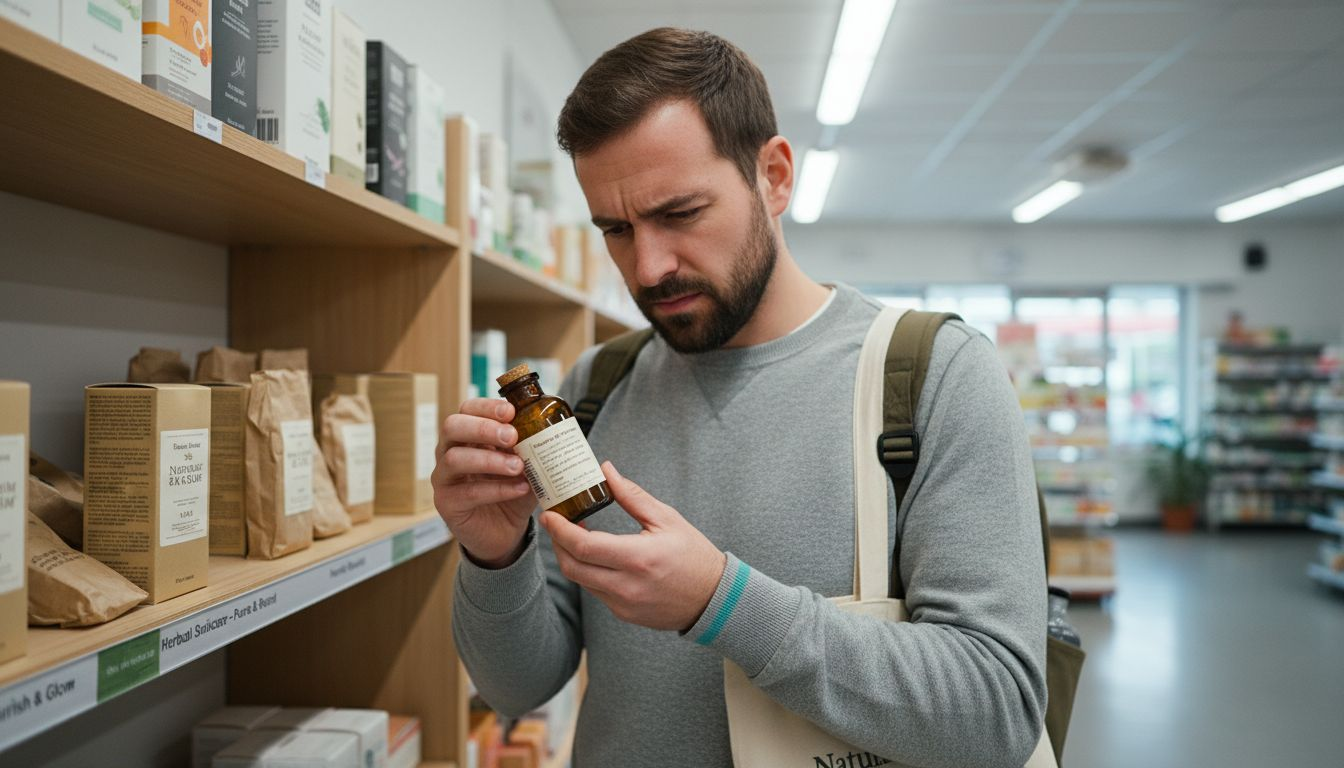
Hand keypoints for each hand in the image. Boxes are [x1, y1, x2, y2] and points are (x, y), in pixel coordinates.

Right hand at [432, 398, 535, 567]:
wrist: (505, 531)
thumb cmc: (512, 489)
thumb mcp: (526, 464)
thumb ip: (531, 448)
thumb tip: (547, 428)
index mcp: (467, 435)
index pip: (467, 409)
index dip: (487, 406)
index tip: (511, 411)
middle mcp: (449, 451)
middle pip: (452, 426)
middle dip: (483, 428)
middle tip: (513, 436)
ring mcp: (444, 477)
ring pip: (455, 459)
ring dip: (490, 460)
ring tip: (519, 466)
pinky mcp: (447, 503)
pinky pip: (467, 492)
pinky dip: (496, 489)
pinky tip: (519, 488)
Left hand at [540, 462, 724, 631]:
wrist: (714, 599)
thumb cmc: (693, 555)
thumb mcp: (666, 519)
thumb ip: (632, 496)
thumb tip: (606, 471)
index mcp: (638, 558)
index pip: (583, 546)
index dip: (559, 530)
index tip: (549, 514)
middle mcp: (627, 585)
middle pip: (572, 566)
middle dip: (557, 543)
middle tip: (555, 522)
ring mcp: (623, 604)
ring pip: (581, 580)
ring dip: (570, 557)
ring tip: (572, 535)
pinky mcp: (624, 613)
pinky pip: (595, 591)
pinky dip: (588, 571)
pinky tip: (594, 555)